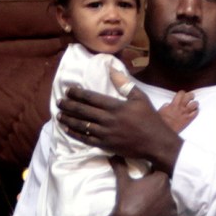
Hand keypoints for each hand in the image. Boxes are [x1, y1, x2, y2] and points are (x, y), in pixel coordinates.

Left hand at [57, 85, 182, 173]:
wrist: (156, 143)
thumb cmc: (150, 119)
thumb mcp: (140, 98)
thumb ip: (125, 84)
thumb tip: (112, 69)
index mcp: (115, 106)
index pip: (91, 98)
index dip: (78, 93)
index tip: (68, 90)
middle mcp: (108, 119)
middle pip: (83, 111)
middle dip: (69, 106)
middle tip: (59, 102)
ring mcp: (106, 133)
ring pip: (82, 125)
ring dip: (69, 120)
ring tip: (59, 115)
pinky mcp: (106, 145)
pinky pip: (86, 139)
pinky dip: (75, 134)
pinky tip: (68, 130)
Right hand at [72, 156, 176, 215]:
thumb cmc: (126, 199)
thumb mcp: (123, 181)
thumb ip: (120, 166)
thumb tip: (113, 156)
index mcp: (161, 178)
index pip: (160, 174)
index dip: (153, 177)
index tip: (146, 181)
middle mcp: (171, 189)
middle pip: (167, 186)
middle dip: (159, 189)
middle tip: (147, 194)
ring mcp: (173, 204)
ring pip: (170, 199)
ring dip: (163, 200)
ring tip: (151, 204)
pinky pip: (171, 212)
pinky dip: (165, 213)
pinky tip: (155, 213)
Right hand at [158, 90, 197, 132]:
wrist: (164, 131)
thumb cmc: (161, 122)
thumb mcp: (160, 111)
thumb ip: (165, 106)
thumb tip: (168, 104)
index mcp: (173, 104)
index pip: (181, 93)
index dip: (182, 93)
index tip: (182, 94)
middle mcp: (181, 107)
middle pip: (189, 96)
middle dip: (191, 95)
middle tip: (191, 97)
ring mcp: (185, 113)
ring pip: (195, 104)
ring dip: (195, 103)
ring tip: (194, 104)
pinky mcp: (188, 120)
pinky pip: (196, 113)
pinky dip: (196, 111)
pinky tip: (195, 111)